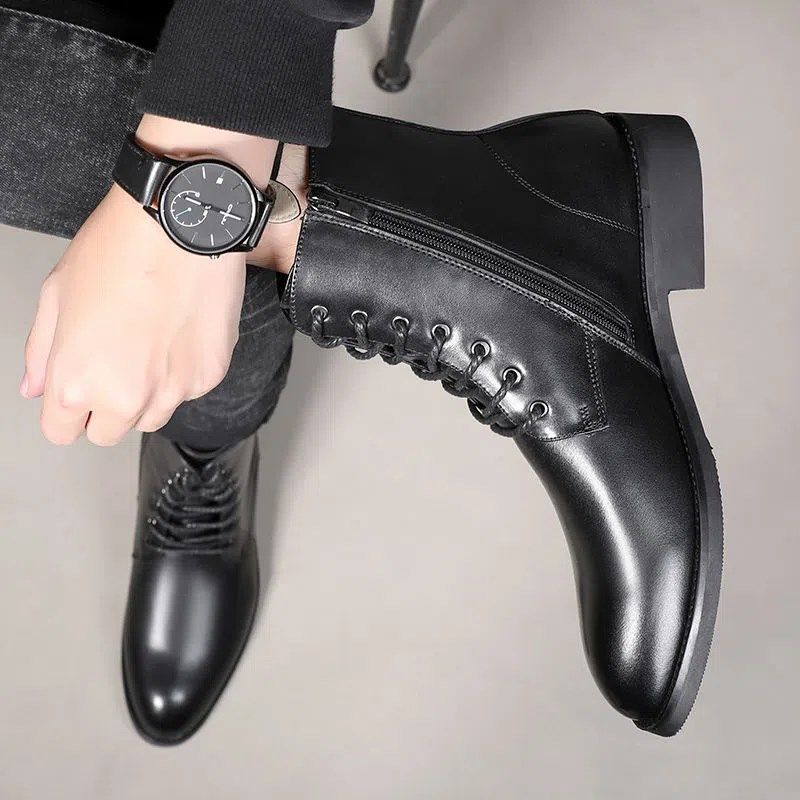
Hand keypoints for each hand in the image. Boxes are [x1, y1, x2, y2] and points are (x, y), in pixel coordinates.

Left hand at [21, 183, 246, 445]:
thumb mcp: (57, 294)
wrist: (182, 227)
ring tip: (147, 348)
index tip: (74, 395)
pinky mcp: (209, 376)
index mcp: (77, 381)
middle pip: (109, 433)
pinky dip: (181, 373)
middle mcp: (126, 397)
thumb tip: (36, 388)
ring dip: (145, 397)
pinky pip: (188, 392)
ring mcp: (174, 390)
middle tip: (113, 364)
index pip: (62, 431)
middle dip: (105, 408)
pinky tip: (176, 334)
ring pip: (152, 418)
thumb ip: (42, 352)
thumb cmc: (118, 248)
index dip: (65, 412)